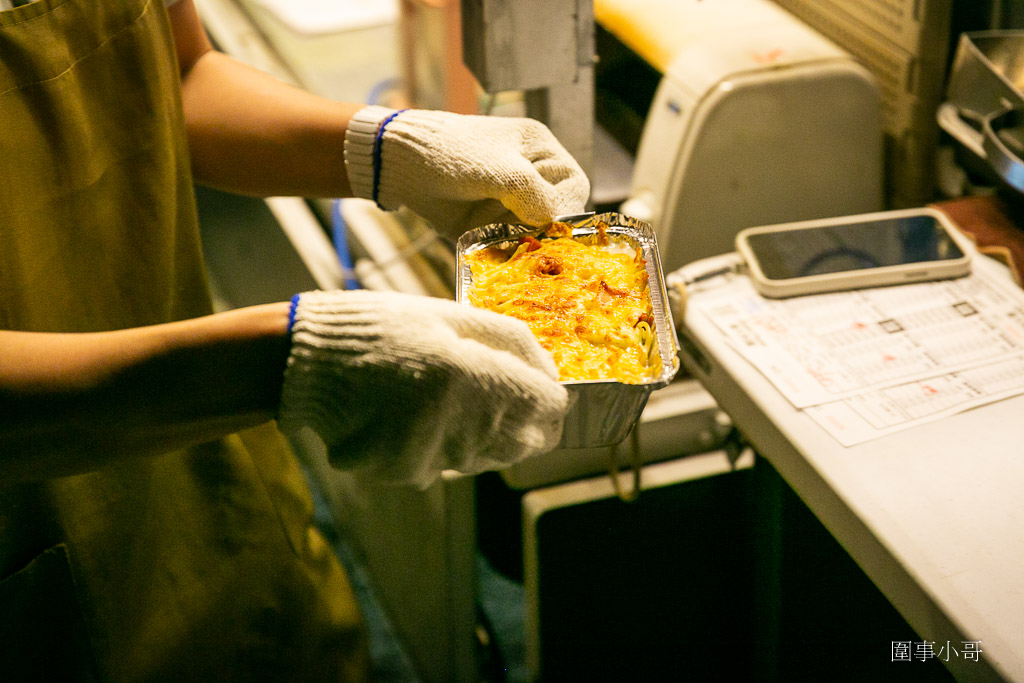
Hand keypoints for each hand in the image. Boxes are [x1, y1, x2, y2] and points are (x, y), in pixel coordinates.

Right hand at [277, 290, 568, 487]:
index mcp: (471, 376)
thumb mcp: (448, 317)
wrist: (306, 363)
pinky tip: (419, 416)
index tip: (540, 387)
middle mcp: (456, 425)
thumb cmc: (382, 328)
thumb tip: (553, 374)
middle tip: (503, 394)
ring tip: (450, 398)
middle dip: (524, 420)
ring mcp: (431, 456)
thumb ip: (510, 343)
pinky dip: (447, 445)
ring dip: (485, 432)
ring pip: (490, 456)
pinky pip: (450, 466)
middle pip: (527, 442)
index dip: (550, 397)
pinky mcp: (407, 474)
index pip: (547, 407)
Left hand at [344, 106, 589, 237]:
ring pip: (533, 234)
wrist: (399, 166)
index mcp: (540, 151)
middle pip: (556, 214)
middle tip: (517, 231)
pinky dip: (499, 251)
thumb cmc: (449, 153)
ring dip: (517, 240)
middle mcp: (530, 176)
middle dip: (538, 227)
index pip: (573, 185)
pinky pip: (507, 247)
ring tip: (492, 230)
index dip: (563, 207)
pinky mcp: (491, 225)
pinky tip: (484, 244)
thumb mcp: (498, 169)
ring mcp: (510, 203)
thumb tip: (552, 222)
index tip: (545, 222)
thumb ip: (531, 192)